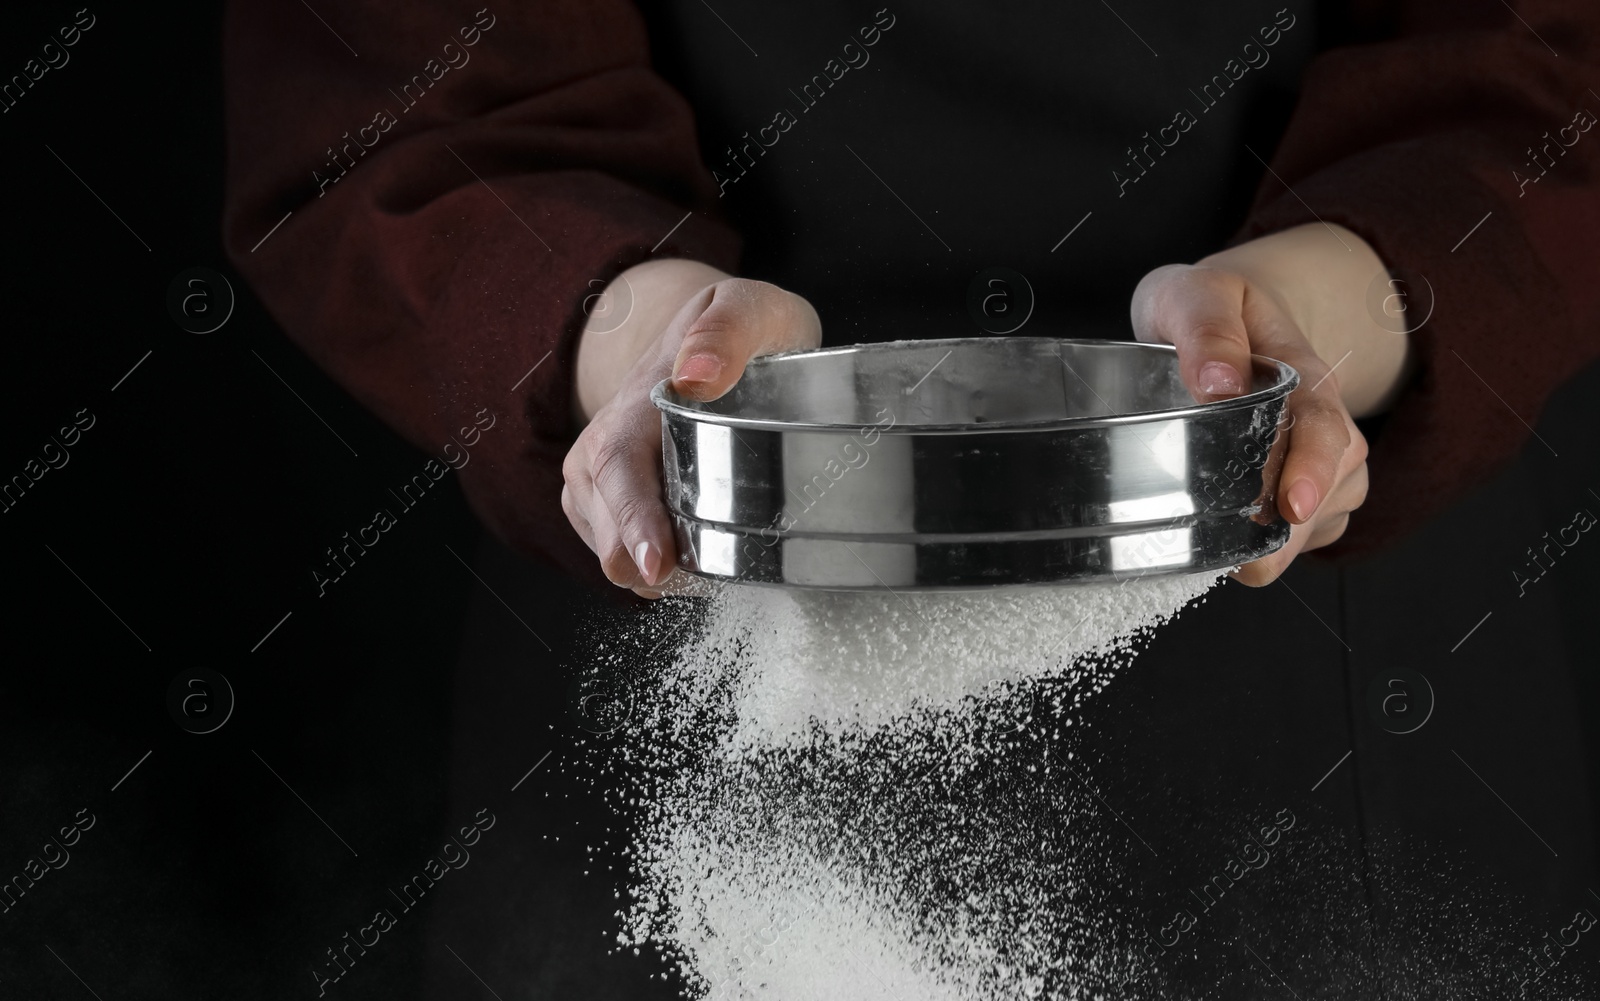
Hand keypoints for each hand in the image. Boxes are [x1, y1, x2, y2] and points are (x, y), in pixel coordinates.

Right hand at [562, 260, 821, 595]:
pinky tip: (692, 556)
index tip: (658, 565)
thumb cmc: (734, 331)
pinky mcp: (598, 505)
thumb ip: (727, 331)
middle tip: (705, 581)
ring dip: (658, 573)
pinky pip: (620, 555)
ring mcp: (593, 481)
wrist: (700, 342)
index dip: (634, 524)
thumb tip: (697, 376)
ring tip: (711, 563)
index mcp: (633, 406)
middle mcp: (599, 448)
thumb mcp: (748, 309)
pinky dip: (655, 568)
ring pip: (613, 554)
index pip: (619, 470)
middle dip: (651, 569)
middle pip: (610, 531)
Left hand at [1131, 223, 1410, 584]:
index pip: (1323, 425)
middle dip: (1294, 532)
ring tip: (1233, 560)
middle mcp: (1321, 418)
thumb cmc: (1206, 307)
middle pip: (1330, 485)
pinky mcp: (1302, 484)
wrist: (1219, 314)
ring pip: (1321, 516)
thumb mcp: (1197, 297)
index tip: (1292, 506)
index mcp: (1303, 373)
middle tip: (1248, 565)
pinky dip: (1276, 548)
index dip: (1313, 470)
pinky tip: (1237, 548)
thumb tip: (1217, 385)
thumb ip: (1207, 331)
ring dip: (1283, 546)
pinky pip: (1307, 531)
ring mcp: (1317, 454)